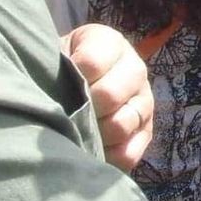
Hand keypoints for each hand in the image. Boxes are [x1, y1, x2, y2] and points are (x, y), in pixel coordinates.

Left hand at [66, 24, 154, 172]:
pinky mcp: (145, 131)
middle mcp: (134, 69)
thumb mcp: (57, 55)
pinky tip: (92, 151)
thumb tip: (54, 98)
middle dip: (83, 109)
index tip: (57, 85)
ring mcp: (144, 102)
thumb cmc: (60, 68)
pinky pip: (130, 152)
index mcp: (111, 44)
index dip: (71, 78)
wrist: (71, 83)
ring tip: (78, 132)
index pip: (91, 62)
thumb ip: (58, 68)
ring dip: (95, 135)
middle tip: (66, 114)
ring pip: (121, 125)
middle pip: (110, 95)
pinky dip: (108, 157)